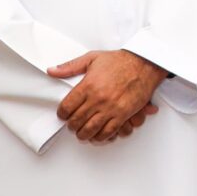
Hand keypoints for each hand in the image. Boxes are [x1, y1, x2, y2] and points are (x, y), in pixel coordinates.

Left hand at [49, 50, 168, 142]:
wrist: (144, 64)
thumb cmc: (120, 61)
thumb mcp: (92, 58)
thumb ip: (70, 66)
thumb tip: (52, 71)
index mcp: (88, 85)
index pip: (67, 107)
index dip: (62, 114)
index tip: (63, 115)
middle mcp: (98, 98)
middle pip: (76, 121)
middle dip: (71, 126)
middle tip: (72, 125)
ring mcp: (110, 108)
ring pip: (90, 129)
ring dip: (83, 134)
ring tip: (82, 133)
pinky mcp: (123, 114)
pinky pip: (108, 131)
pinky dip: (101, 137)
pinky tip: (97, 136)